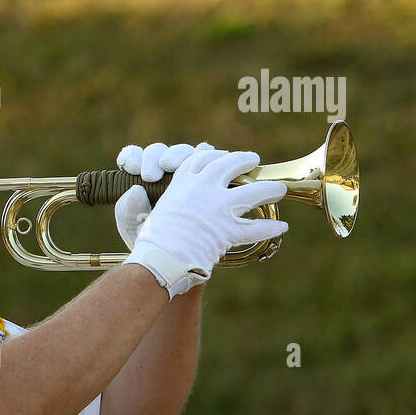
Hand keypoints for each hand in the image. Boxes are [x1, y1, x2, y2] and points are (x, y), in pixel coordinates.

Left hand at [115, 142, 215, 248]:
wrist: (179, 256)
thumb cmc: (153, 240)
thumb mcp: (134, 228)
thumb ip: (127, 210)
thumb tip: (135, 191)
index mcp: (142, 178)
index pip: (135, 158)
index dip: (132, 157)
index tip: (133, 169)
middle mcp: (164, 171)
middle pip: (159, 152)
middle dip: (153, 158)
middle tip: (150, 175)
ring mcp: (187, 170)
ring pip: (182, 151)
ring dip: (176, 155)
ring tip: (170, 167)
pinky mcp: (209, 174)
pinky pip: (208, 157)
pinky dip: (205, 154)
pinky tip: (204, 160)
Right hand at [123, 150, 288, 297]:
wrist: (160, 260)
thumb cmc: (146, 242)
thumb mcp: (135, 216)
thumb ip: (134, 202)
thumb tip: (134, 191)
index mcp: (181, 183)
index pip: (199, 160)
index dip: (212, 154)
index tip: (219, 154)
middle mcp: (203, 189)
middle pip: (230, 165)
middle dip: (243, 160)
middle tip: (253, 160)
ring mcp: (218, 208)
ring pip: (253, 192)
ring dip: (268, 189)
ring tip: (278, 189)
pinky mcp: (229, 230)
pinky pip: (256, 227)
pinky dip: (270, 228)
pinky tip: (281, 227)